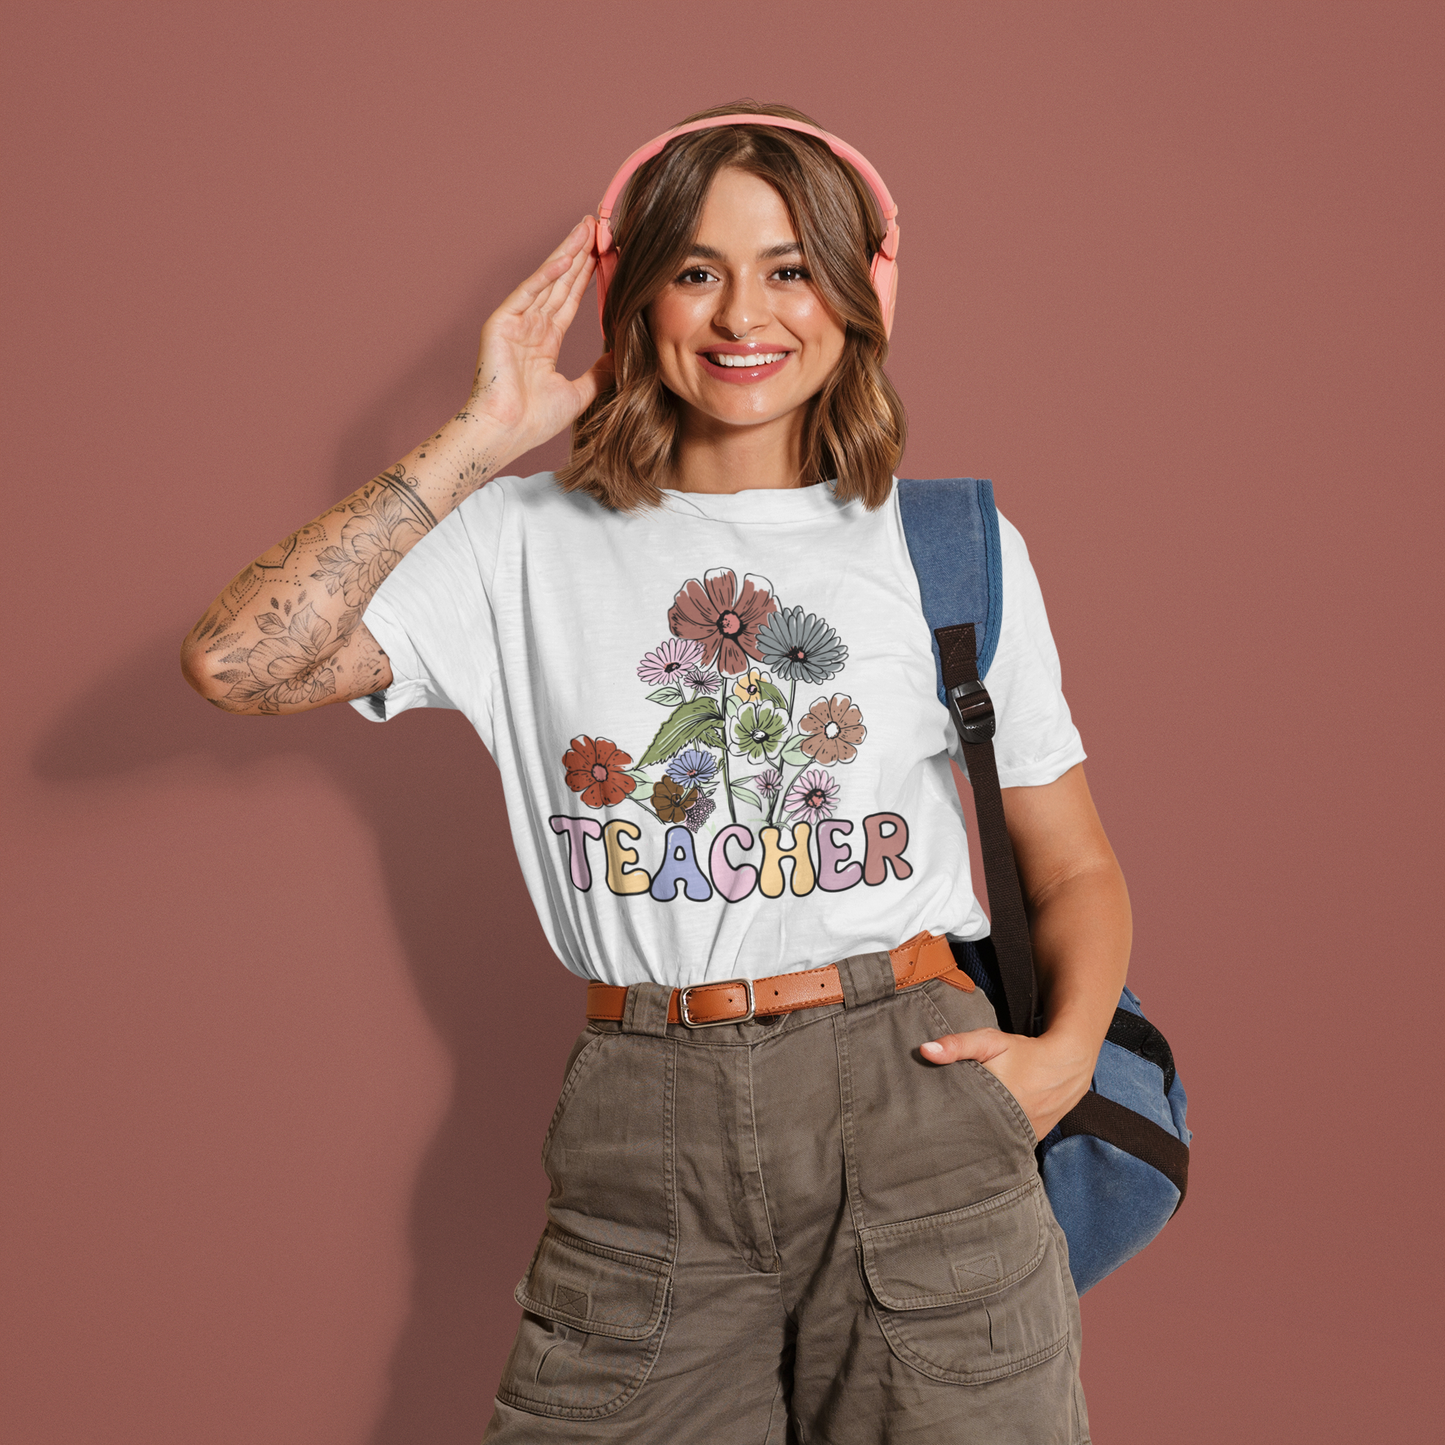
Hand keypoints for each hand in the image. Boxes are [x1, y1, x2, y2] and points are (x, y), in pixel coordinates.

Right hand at [462, 215, 614, 458]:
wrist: (505, 434)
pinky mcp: (502, 323)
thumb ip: (599, 372)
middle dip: (579, 255)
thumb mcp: (579, 393)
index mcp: (543, 343)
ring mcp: (515, 323)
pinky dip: (547, 275)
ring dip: (567, 254)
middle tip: (598, 226)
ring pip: (547, 281)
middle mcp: (529, 328)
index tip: (605, 256)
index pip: (569, 301)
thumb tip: (621, 356)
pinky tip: (566, 256)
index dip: (587, 278)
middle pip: (560, 283)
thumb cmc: (533, 422)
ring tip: (586, 228)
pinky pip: (528, 293)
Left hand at [920, 1027, 1094, 1141]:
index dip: (940, 1115)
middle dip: (953, 1127)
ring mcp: (1021, 1137)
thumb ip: (957, 1045)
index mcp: (996, 1100)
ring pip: (987, 1141)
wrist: (1067, 1066)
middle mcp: (1010, 1124)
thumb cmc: (1024, 1053)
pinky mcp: (1029, 1142)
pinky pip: (1004, 1144)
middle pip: (970, 1132)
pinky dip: (992, 1138)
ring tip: (954, 1132)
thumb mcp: (990, 1041)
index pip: (957, 1116)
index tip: (925, 1113)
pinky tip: (980, 1132)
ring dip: (973, 1135)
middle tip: (934, 1124)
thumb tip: (925, 1051)